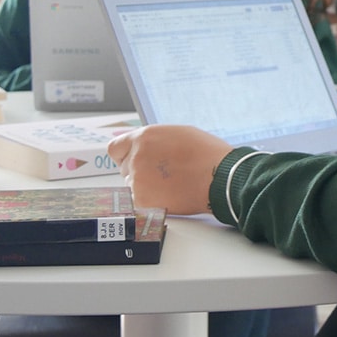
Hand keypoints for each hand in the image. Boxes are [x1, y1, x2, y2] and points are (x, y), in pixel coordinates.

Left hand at [108, 125, 233, 214]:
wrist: (220, 178)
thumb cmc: (208, 155)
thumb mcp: (179, 134)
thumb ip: (155, 140)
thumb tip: (143, 146)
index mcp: (145, 136)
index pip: (115, 148)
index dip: (125, 155)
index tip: (133, 161)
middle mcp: (137, 156)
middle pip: (125, 168)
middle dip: (140, 172)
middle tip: (163, 175)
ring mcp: (138, 178)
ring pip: (132, 186)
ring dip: (146, 187)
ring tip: (171, 185)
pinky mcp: (143, 199)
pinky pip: (138, 201)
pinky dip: (151, 201)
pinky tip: (170, 195)